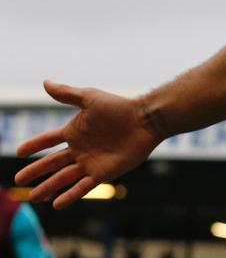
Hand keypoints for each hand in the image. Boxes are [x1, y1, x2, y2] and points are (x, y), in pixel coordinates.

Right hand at [13, 80, 163, 208]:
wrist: (146, 120)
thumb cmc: (119, 107)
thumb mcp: (90, 98)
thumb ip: (67, 93)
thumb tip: (45, 82)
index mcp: (74, 131)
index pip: (48, 140)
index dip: (34, 145)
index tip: (18, 152)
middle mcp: (80, 149)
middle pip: (52, 163)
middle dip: (35, 171)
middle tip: (19, 180)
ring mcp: (90, 162)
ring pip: (63, 178)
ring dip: (48, 187)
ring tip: (33, 197)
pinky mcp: (103, 173)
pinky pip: (83, 187)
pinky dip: (70, 196)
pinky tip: (57, 204)